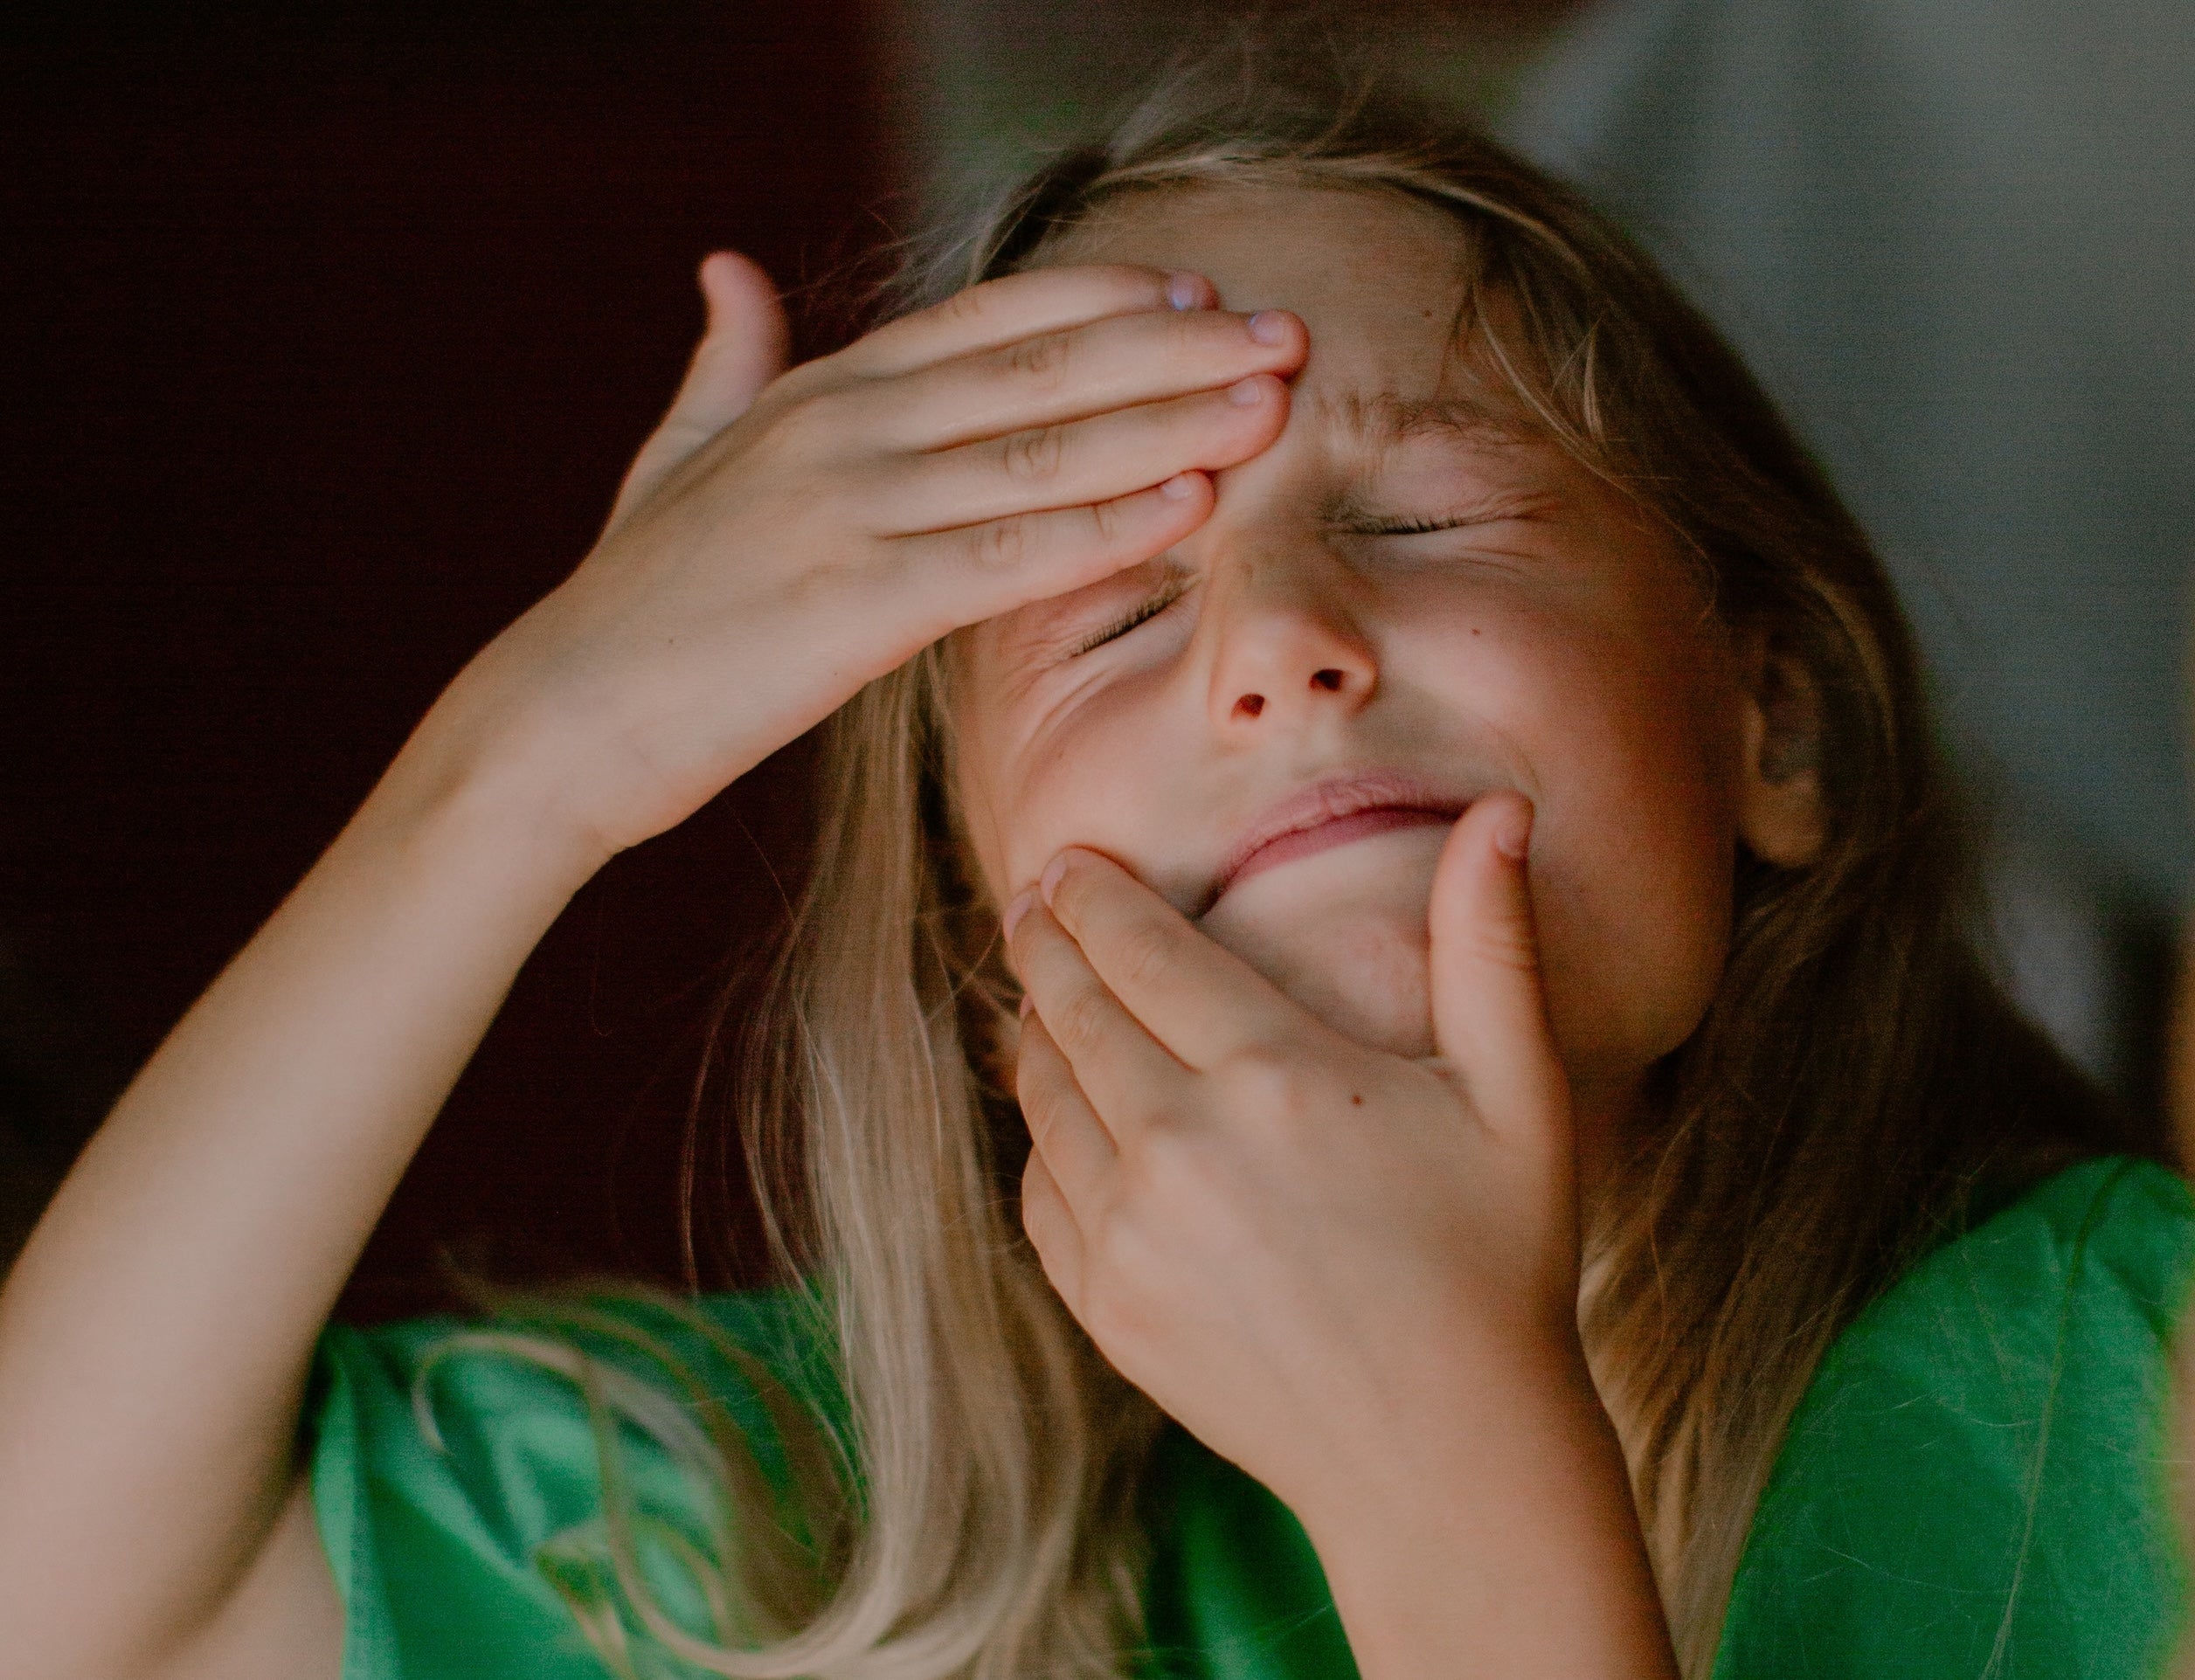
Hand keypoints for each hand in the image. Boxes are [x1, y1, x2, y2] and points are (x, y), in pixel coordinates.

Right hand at [417, 252, 1304, 865]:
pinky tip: (1191, 500)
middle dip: (1174, 346)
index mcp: (816, 394)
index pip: (987, 322)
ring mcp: (849, 512)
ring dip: (1170, 421)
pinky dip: (1107, 525)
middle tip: (1286, 332)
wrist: (555, 720)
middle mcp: (842, 432)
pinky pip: (1008, 557)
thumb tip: (728, 266)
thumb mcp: (676, 455)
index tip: (1201, 289)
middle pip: (1040, 370)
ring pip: (1043, 453)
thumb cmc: (631, 603)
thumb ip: (728, 362)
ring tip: (1273, 402)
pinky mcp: (855, 606)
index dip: (1102, 300)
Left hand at [999, 792, 1589, 1528]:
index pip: (1140, 949)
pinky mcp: (1108, 1308)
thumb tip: (1501, 809)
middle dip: (1045, 943)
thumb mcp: (1518, 1095)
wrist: (1444, 1458)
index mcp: (1275, 1076)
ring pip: (1043, 1097)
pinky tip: (1065, 1115)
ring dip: (1036, 1032)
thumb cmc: (1498, 1263)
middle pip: (1072, 1009)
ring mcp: (1130, 1236)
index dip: (1094, 895)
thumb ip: (1493, 942)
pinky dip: (1041, 1139)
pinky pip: (1040, 1192)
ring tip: (1045, 996)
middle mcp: (1180, 1148)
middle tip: (1032, 904)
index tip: (1068, 861)